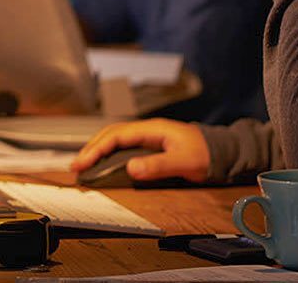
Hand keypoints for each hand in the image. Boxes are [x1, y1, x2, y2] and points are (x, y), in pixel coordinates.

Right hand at [70, 118, 210, 182]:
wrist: (221, 151)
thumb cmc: (205, 154)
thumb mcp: (183, 162)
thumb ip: (157, 165)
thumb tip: (131, 168)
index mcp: (151, 129)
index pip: (116, 135)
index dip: (96, 148)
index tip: (82, 163)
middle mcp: (147, 130)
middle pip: (112, 133)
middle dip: (92, 147)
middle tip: (76, 165)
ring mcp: (149, 136)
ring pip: (117, 138)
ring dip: (99, 149)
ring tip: (84, 164)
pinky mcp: (151, 145)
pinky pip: (124, 146)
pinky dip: (110, 152)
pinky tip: (105, 162)